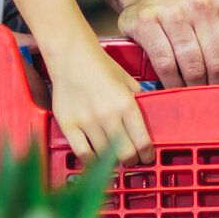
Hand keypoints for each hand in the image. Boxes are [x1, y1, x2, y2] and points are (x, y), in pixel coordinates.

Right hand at [47, 42, 153, 164]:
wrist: (71, 56)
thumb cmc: (100, 67)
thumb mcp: (127, 81)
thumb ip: (138, 101)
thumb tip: (150, 118)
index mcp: (126, 104)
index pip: (142, 141)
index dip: (147, 154)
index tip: (147, 157)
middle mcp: (108, 115)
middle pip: (125, 154)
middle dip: (131, 159)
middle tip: (131, 158)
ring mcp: (86, 122)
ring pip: (105, 156)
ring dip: (112, 160)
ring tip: (113, 156)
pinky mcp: (68, 125)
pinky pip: (82, 153)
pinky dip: (91, 160)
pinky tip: (95, 158)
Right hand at [116, 0, 218, 87]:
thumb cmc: (203, 3)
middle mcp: (201, 2)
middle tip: (218, 97)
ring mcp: (172, 11)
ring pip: (193, 65)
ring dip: (197, 88)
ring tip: (198, 94)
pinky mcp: (146, 22)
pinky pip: (165, 64)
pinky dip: (173, 82)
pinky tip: (176, 86)